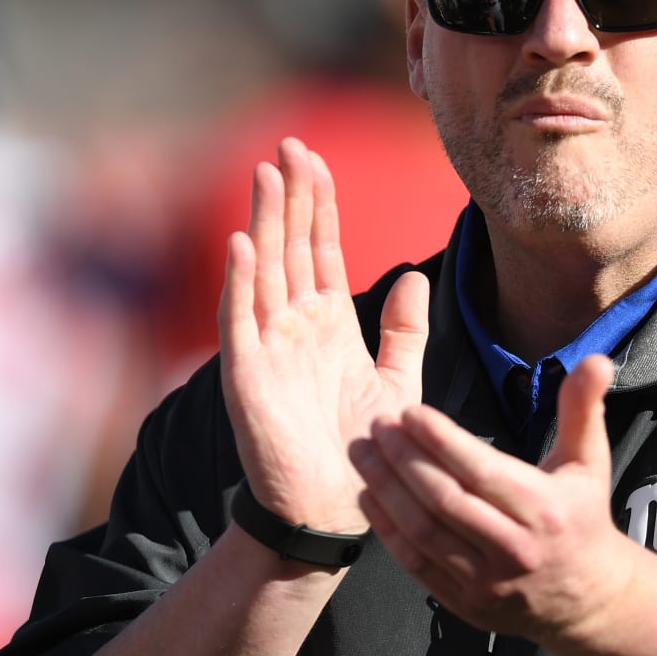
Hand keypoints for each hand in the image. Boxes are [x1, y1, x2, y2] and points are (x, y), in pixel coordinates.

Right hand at [220, 138, 428, 531]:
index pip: (321, 251)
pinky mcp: (247, 378)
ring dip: (264, 222)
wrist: (335, 511)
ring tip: (267, 173)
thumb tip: (416, 276)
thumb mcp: (396, 380)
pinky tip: (243, 243)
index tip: (317, 158)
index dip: (320, 205)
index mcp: (327, 325)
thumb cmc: (362, 451)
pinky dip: (239, 282)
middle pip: (290, 248)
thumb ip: (404, 331)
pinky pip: (240, 322)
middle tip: (291, 144)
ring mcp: (267, 349)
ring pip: (264, 271)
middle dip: (291, 197)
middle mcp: (293, 328)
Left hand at [348, 353, 636, 641]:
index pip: (482, 471)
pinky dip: (387, 529)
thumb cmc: (581, 518)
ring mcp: (486, 581)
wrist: (586, 599)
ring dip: (386, 490)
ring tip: (363, 453)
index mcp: (544, 509)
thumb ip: (583, 408)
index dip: (441, 440)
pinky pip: (415, 563)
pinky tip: (368, 495)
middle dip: (404, 459)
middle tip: (376, 426)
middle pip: (445, 500)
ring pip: (424, 532)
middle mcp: (514, 548)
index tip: (410, 412)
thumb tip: (596, 359)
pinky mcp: (464, 602)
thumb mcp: (589, 462)